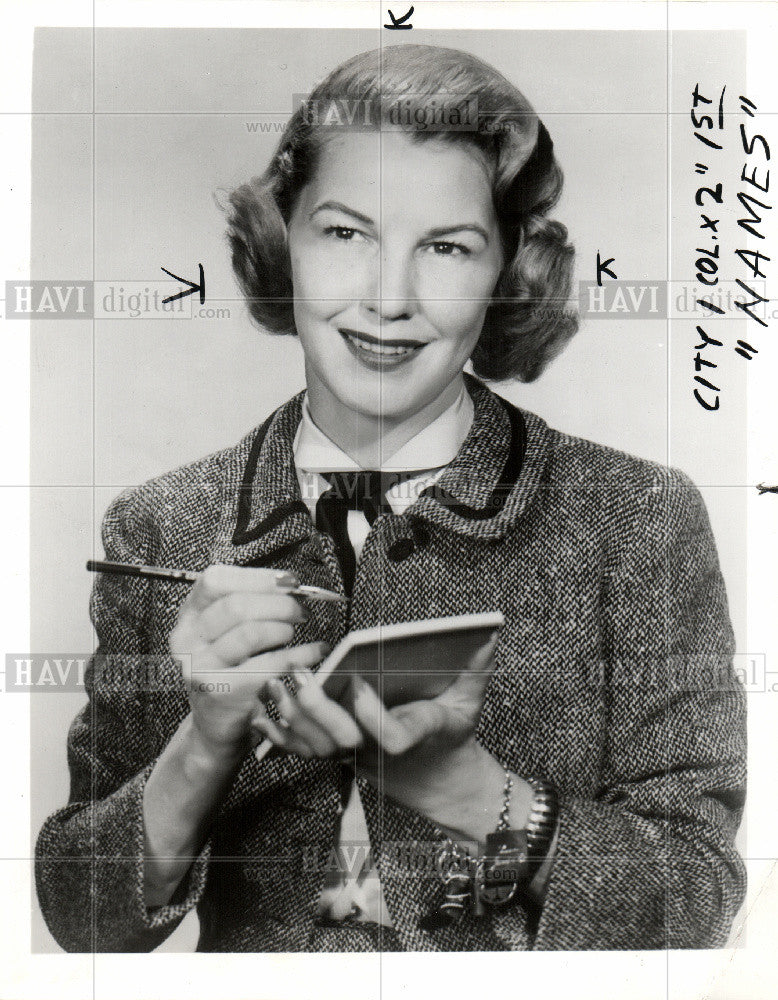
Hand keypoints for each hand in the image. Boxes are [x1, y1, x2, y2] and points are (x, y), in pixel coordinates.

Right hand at [168, 564, 330, 759]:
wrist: (217, 723)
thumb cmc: (230, 669)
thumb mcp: (229, 632)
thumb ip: (251, 603)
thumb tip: (291, 585)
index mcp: (189, 616)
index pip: (215, 581)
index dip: (256, 577)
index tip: (289, 582)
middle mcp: (186, 640)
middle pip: (236, 606)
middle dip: (278, 604)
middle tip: (300, 611)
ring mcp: (201, 667)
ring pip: (251, 633)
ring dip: (283, 629)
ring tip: (293, 634)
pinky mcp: (222, 692)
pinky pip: (270, 665)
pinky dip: (301, 655)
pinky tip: (316, 652)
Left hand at [256, 631, 499, 816]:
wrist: (434, 777)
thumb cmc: (449, 733)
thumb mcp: (470, 700)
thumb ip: (479, 668)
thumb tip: (489, 633)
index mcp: (412, 736)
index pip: (390, 737)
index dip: (371, 715)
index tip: (359, 682)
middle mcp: (376, 751)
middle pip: (339, 741)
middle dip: (317, 709)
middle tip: (303, 676)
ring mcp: (350, 757)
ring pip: (314, 747)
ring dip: (292, 716)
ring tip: (278, 681)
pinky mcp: (331, 756)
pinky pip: (299, 750)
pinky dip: (278, 733)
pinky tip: (261, 710)